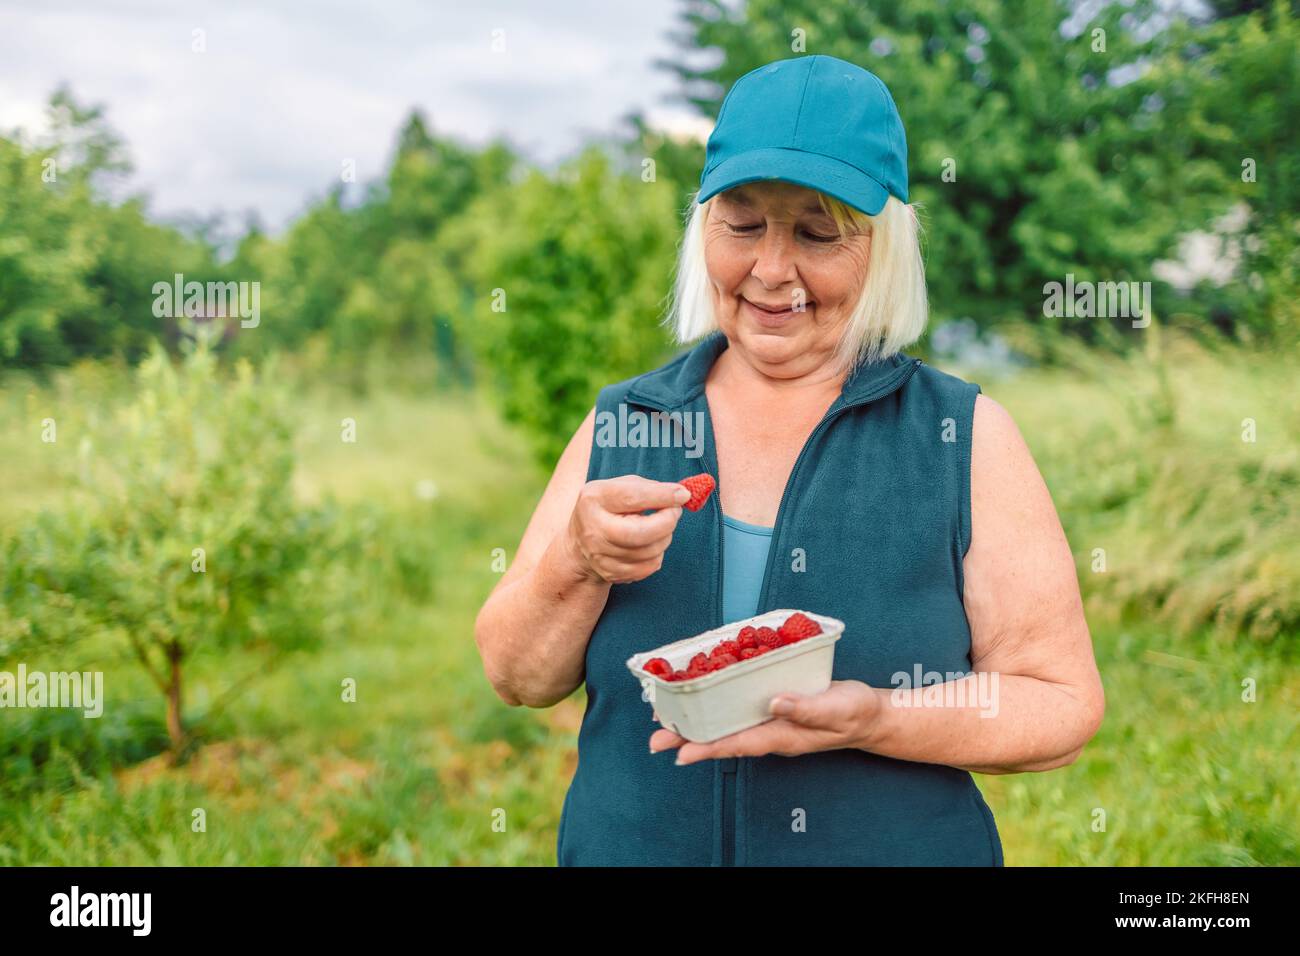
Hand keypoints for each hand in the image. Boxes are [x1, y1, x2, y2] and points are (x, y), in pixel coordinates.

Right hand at [564, 475, 688, 584]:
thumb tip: (681, 496)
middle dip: (667, 522)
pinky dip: (657, 555)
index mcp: (594, 499)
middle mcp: (593, 529)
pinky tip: (650, 544)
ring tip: (660, 527)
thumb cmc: (609, 508)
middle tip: (675, 512)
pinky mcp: (611, 574)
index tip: (684, 494)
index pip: (632, 498)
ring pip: (649, 551)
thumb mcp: (620, 487)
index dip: (662, 496)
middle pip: (640, 533)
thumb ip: (649, 489)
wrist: (580, 543)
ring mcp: (600, 555)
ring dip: (665, 537)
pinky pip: (649, 567)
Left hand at [649, 680, 884, 763]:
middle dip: (689, 738)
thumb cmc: (854, 713)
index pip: (738, 743)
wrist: (867, 714)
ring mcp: (769, 721)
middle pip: (722, 737)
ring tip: (664, 720)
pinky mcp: (771, 708)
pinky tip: (701, 695)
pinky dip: (716, 703)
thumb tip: (774, 702)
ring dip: (696, 722)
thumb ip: (807, 708)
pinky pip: (737, 708)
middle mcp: (769, 731)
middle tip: (654, 739)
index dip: (708, 748)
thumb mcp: (836, 708)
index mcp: (782, 736)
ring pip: (726, 723)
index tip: (680, 754)